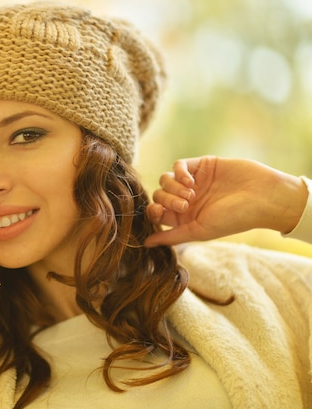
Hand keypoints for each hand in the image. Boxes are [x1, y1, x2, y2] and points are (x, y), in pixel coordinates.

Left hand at [145, 156, 307, 245]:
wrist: (263, 197)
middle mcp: (186, 200)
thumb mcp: (199, 232)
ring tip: (191, 193)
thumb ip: (172, 236)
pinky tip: (191, 180)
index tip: (161, 213)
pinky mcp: (201, 165)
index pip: (156, 212)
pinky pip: (178, 165)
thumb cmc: (233, 219)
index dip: (153, 211)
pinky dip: (178, 171)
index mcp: (183, 218)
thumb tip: (145, 244)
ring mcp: (193, 181)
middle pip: (159, 195)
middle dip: (166, 199)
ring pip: (165, 179)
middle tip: (185, 204)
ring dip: (172, 186)